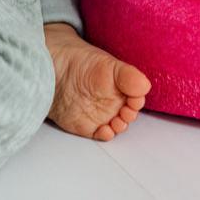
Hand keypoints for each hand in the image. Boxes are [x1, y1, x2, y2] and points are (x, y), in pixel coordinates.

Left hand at [43, 23, 151, 140]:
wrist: (54, 70)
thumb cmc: (82, 63)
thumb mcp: (108, 65)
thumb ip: (127, 75)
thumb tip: (145, 85)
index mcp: (123, 85)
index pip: (137, 96)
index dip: (138, 100)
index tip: (134, 100)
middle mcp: (115, 100)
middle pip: (130, 113)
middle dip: (130, 116)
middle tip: (125, 112)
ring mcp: (102, 114)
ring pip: (118, 126)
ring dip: (120, 127)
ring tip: (116, 123)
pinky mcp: (88, 126)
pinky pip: (101, 135)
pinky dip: (106, 136)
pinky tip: (104, 130)